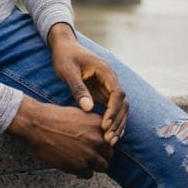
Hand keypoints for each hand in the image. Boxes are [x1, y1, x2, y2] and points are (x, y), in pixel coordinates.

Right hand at [7, 96, 112, 177]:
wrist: (36, 124)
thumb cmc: (52, 116)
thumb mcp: (76, 113)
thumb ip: (90, 125)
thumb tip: (98, 134)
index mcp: (97, 124)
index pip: (110, 138)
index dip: (102, 142)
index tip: (94, 144)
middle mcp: (97, 139)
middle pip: (109, 154)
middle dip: (100, 155)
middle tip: (87, 153)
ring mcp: (90, 154)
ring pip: (102, 166)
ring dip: (92, 164)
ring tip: (80, 159)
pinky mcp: (80, 166)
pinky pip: (88, 174)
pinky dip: (81, 171)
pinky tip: (72, 163)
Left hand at [47, 23, 128, 144]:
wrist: (64, 46)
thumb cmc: (64, 56)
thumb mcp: (68, 71)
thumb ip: (78, 88)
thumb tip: (88, 108)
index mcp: (105, 70)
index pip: (117, 93)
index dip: (113, 111)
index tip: (105, 125)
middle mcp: (110, 78)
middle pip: (122, 102)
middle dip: (117, 121)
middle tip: (109, 139)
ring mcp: (108, 84)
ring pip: (120, 107)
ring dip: (117, 123)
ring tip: (110, 141)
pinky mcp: (103, 90)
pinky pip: (112, 107)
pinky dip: (113, 120)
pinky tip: (110, 134)